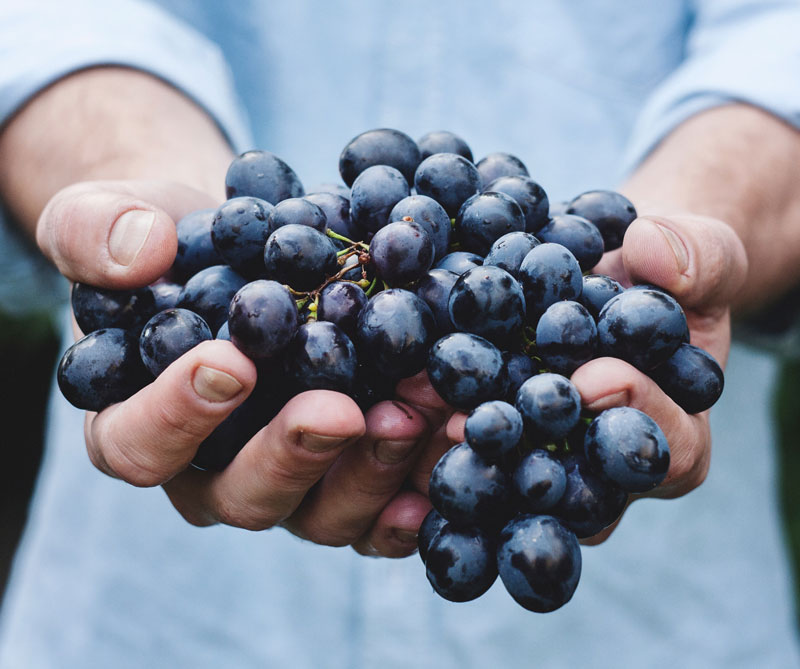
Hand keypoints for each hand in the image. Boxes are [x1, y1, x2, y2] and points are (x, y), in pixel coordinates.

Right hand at [39, 179, 437, 556]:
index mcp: (139, 425)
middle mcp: (213, 472)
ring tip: (419, 413)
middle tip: (341, 410)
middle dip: (294, 454)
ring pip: (324, 512)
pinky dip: (420, 488)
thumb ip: (96, 231)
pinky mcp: (349, 475)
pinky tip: (456, 450)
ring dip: (374, 470)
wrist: (245, 250)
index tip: (230, 362)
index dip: (176, 416)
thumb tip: (139, 252)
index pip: (139, 445)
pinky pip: (383, 509)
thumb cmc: (170, 242)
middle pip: (243, 495)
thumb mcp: (110, 216)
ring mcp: (290, 482)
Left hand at [443, 211, 747, 542]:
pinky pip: (464, 444)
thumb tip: (652, 252)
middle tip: (480, 422)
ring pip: (508, 476)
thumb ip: (698, 257)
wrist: (612, 274)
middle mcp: (603, 469)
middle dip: (527, 451)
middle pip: (573, 485)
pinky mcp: (494, 437)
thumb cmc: (666, 274)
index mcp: (674, 437)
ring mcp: (544, 459)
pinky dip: (427, 423)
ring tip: (420, 414)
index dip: (636, 415)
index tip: (596, 376)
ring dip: (462, 449)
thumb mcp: (702, 255)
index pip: (667, 449)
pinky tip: (393, 398)